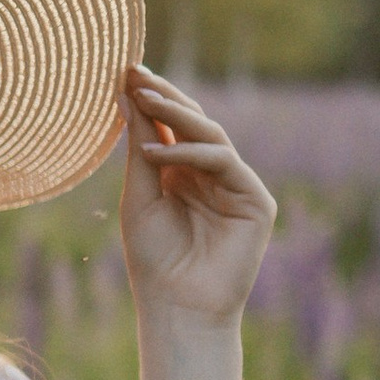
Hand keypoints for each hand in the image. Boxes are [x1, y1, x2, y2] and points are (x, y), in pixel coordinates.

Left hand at [117, 66, 275, 326]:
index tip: (124, 72)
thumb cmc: (153, 260)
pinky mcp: (255, 201)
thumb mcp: (139, 194)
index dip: (151, 98)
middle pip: (194, 123)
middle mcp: (212, 175)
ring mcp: (236, 186)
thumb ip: (139, 146)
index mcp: (184, 174)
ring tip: (142, 99)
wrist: (177, 307)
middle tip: (135, 72)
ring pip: (211, 135)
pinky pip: (224, 162)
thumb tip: (129, 93)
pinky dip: (190, 154)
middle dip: (165, 96)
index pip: (171, 126)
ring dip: (177, 114)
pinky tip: (155, 154)